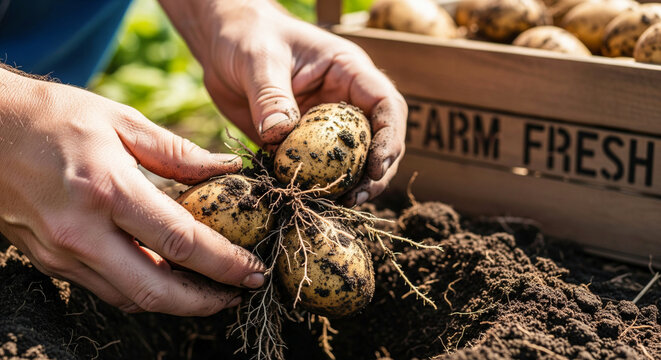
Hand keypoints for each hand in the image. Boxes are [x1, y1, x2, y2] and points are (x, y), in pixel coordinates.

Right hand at [0, 68, 264, 315]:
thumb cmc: (52, 116)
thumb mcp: (120, 120)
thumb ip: (177, 151)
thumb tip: (225, 167)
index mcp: (108, 189)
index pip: (181, 242)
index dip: (225, 263)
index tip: (253, 271)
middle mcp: (82, 231)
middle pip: (155, 290)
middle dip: (205, 302)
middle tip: (238, 296)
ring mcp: (61, 252)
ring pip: (129, 298)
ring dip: (175, 303)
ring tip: (210, 291)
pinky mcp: (48, 260)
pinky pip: (104, 289)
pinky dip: (141, 291)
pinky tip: (165, 279)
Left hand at [160, 0, 406, 205]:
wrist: (221, 42)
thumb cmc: (247, 35)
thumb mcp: (259, 59)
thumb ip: (271, 96)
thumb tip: (279, 135)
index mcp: (349, 72)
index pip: (386, 105)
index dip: (389, 138)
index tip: (375, 168)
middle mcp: (344, 101)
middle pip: (378, 140)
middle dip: (375, 172)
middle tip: (356, 198)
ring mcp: (324, 125)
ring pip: (351, 159)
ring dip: (349, 184)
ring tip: (337, 206)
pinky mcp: (301, 142)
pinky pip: (315, 168)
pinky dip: (316, 187)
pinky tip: (309, 201)